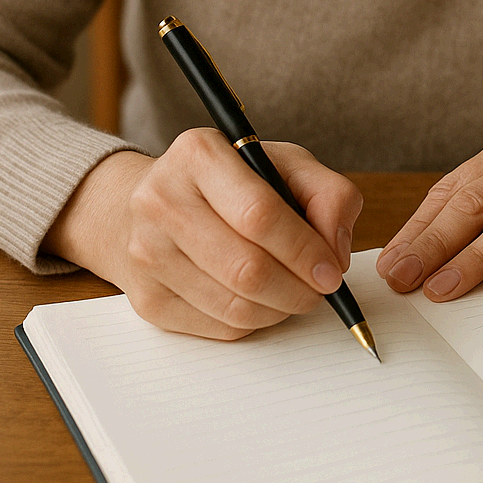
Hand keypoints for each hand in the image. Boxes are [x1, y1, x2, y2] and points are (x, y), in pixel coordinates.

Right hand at [42, 130, 362, 339]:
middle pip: (247, 269)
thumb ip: (328, 194)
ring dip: (280, 309)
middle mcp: (162, 200)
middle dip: (299, 289)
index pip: (260, 214)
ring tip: (294, 292)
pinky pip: (219, 328)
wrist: (152, 203)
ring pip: (235, 307)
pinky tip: (261, 300)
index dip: (305, 250)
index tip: (332, 271)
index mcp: (199, 154)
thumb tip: (336, 251)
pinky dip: (254, 322)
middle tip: (320, 289)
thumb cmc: (230, 182)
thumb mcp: (285, 164)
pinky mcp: (146, 299)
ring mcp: (147, 252)